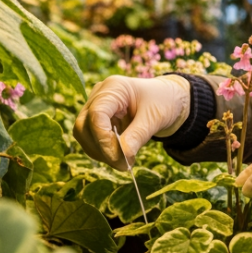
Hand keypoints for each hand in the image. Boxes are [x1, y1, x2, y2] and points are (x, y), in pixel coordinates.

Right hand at [73, 75, 189, 169]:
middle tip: (124, 165)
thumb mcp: (155, 118)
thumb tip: (123, 157)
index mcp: (113, 87)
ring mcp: (94, 106)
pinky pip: (90, 139)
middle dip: (101, 149)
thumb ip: (138, 135)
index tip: (119, 158)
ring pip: (83, 135)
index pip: (96, 114)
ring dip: (101, 153)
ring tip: (125, 162)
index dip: (103, 139)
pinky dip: (102, 151)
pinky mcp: (96, 120)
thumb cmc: (163, 102)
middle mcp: (99, 95)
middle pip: (84, 126)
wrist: (168, 99)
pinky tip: (120, 155)